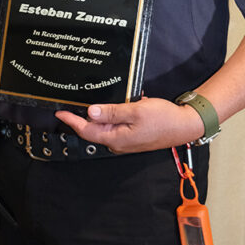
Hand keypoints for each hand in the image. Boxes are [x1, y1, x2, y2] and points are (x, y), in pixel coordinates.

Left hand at [55, 96, 204, 153]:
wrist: (185, 126)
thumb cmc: (163, 119)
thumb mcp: (136, 111)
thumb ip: (112, 112)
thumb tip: (90, 112)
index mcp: (116, 138)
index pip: (86, 130)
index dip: (72, 120)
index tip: (59, 112)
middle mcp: (118, 142)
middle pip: (93, 130)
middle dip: (81, 117)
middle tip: (70, 104)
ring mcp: (126, 140)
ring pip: (105, 126)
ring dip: (98, 115)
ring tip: (89, 102)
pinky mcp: (133, 135)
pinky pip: (116, 125)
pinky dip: (112, 115)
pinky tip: (114, 104)